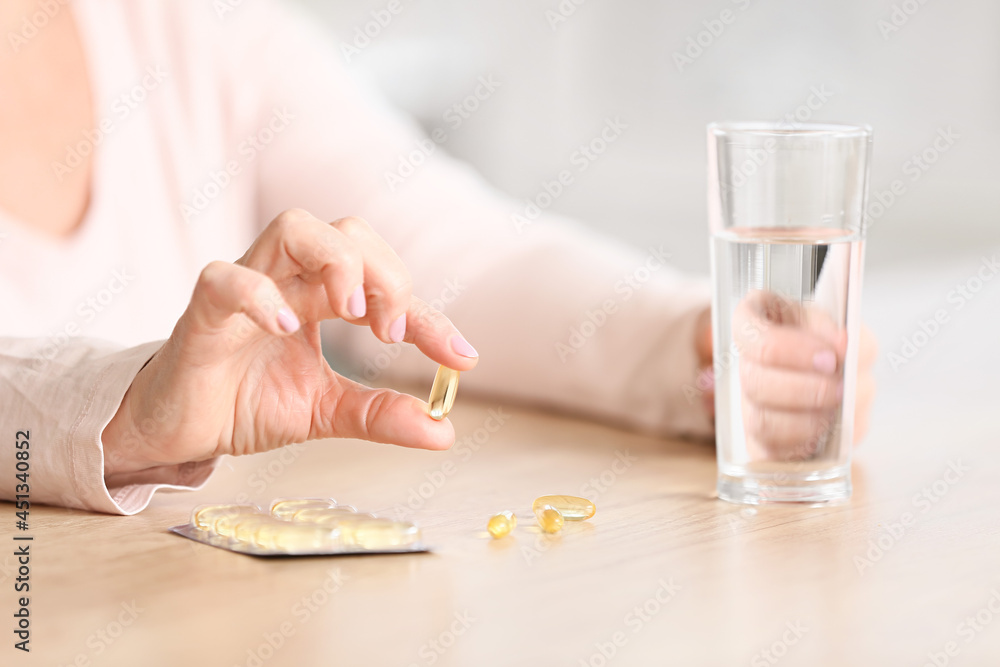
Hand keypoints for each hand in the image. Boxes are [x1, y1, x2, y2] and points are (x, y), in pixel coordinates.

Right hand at [102, 210, 478, 477]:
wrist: (179, 428)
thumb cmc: (247, 401)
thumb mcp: (326, 411)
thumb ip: (380, 415)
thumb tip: (445, 431)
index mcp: (321, 297)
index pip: (384, 284)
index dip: (427, 315)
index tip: (461, 357)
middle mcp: (289, 280)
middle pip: (346, 231)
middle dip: (385, 272)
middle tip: (393, 333)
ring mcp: (246, 288)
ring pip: (293, 227)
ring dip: (336, 262)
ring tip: (354, 313)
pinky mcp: (203, 311)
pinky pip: (225, 279)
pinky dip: (259, 296)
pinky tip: (288, 327)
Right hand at [694, 292, 875, 455]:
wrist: (838, 382)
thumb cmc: (831, 347)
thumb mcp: (839, 326)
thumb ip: (841, 331)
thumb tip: (843, 345)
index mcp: (757, 324)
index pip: (747, 329)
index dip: (787, 348)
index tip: (830, 357)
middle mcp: (747, 364)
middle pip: (753, 380)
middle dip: (803, 388)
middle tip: (840, 389)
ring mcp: (750, 405)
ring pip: (762, 421)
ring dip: (807, 420)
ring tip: (839, 412)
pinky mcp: (761, 443)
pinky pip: (773, 453)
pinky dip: (805, 444)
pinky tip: (828, 432)